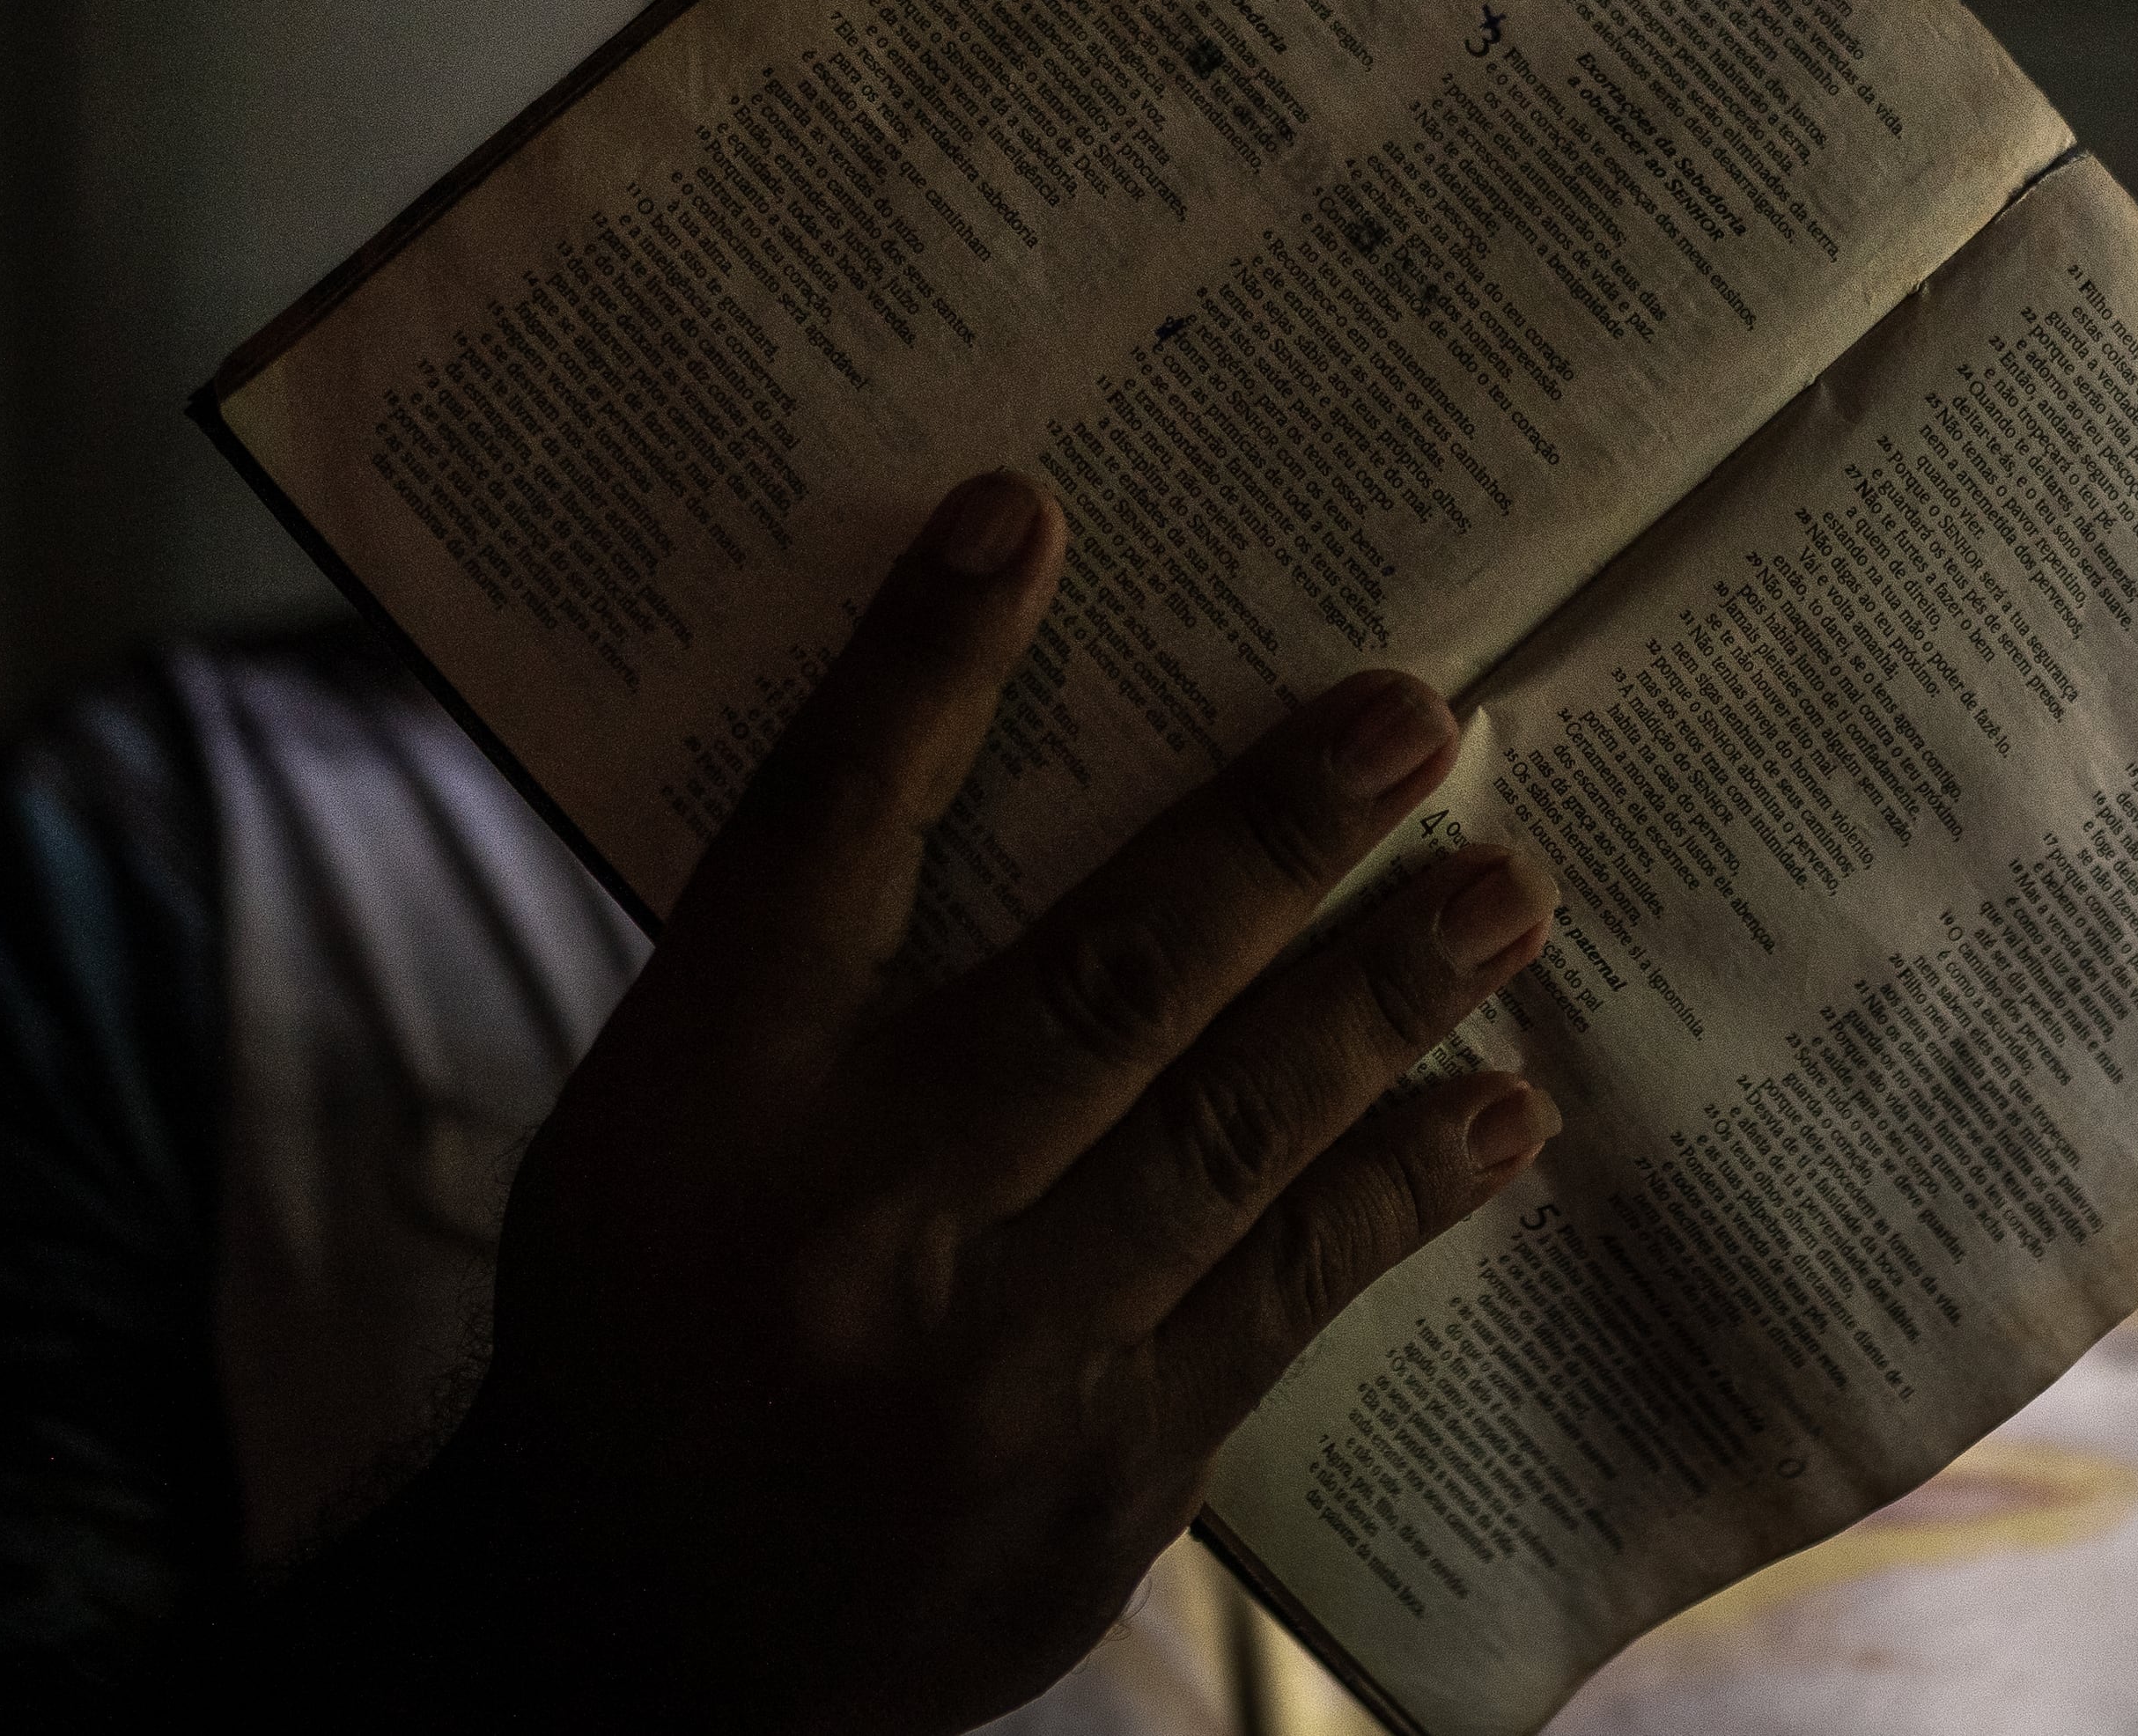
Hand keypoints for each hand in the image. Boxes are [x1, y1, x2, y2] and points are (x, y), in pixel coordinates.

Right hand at [271, 470, 1557, 1730]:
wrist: (630, 1654)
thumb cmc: (646, 1329)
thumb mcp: (650, 1127)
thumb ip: (795, 973)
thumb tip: (996, 764)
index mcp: (711, 1098)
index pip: (822, 835)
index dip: (921, 668)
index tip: (1024, 514)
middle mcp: (858, 1212)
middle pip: (1097, 974)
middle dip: (1271, 832)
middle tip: (1416, 715)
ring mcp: (998, 1355)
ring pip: (1228, 1131)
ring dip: (1385, 995)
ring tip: (1507, 890)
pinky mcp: (1107, 1472)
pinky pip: (1282, 1293)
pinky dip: (1393, 1189)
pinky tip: (1497, 1111)